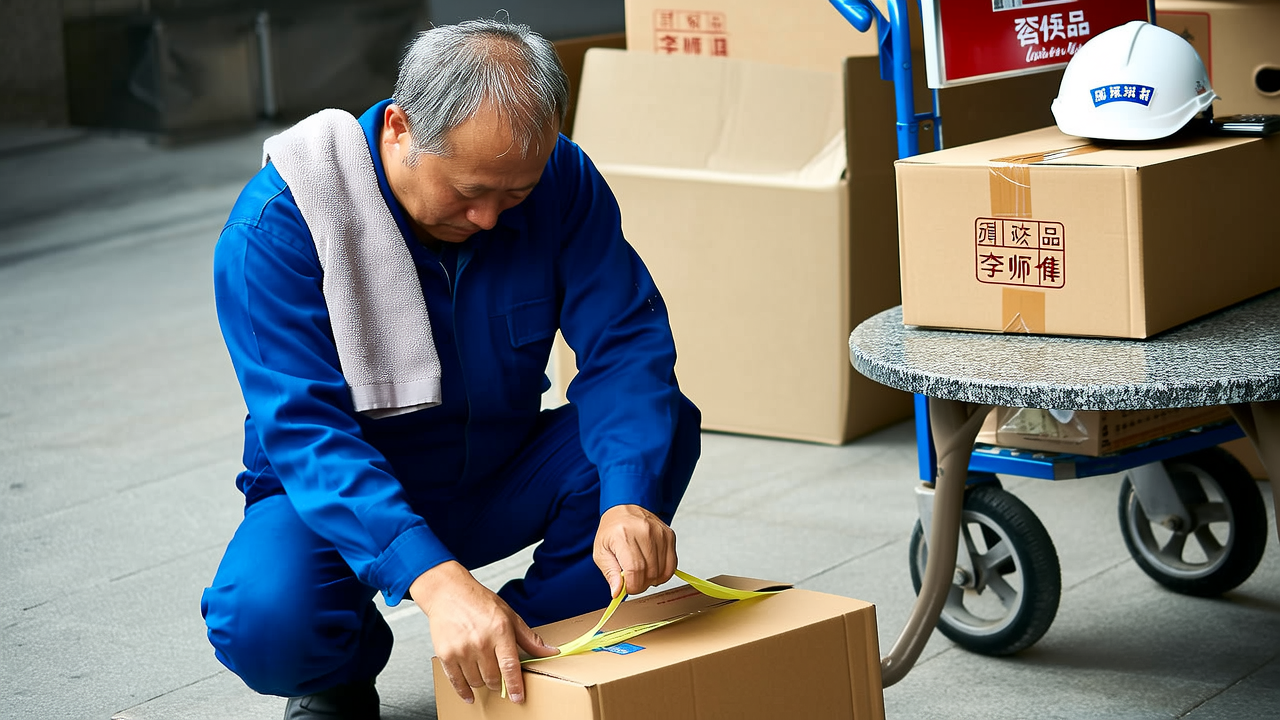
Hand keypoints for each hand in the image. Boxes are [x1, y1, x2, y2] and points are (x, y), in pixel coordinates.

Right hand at [411, 561, 556, 703]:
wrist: (449, 593)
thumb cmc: (480, 603)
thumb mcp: (510, 616)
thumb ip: (529, 638)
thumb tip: (550, 652)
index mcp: (500, 631)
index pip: (510, 666)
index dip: (515, 685)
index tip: (517, 698)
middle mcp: (480, 642)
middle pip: (493, 678)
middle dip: (499, 683)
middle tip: (499, 676)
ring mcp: (462, 650)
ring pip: (476, 682)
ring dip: (482, 682)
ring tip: (483, 670)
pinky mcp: (446, 654)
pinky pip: (456, 681)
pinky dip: (464, 691)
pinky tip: (469, 693)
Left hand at [593, 504, 677, 597]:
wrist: (624, 509)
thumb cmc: (612, 532)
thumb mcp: (601, 552)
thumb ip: (610, 573)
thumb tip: (617, 592)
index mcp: (624, 535)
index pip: (635, 570)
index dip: (633, 586)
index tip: (628, 588)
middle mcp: (644, 531)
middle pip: (650, 572)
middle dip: (642, 584)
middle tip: (634, 581)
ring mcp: (659, 532)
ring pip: (662, 570)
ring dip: (653, 579)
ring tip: (642, 574)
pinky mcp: (669, 535)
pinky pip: (672, 564)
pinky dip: (664, 573)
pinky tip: (653, 569)